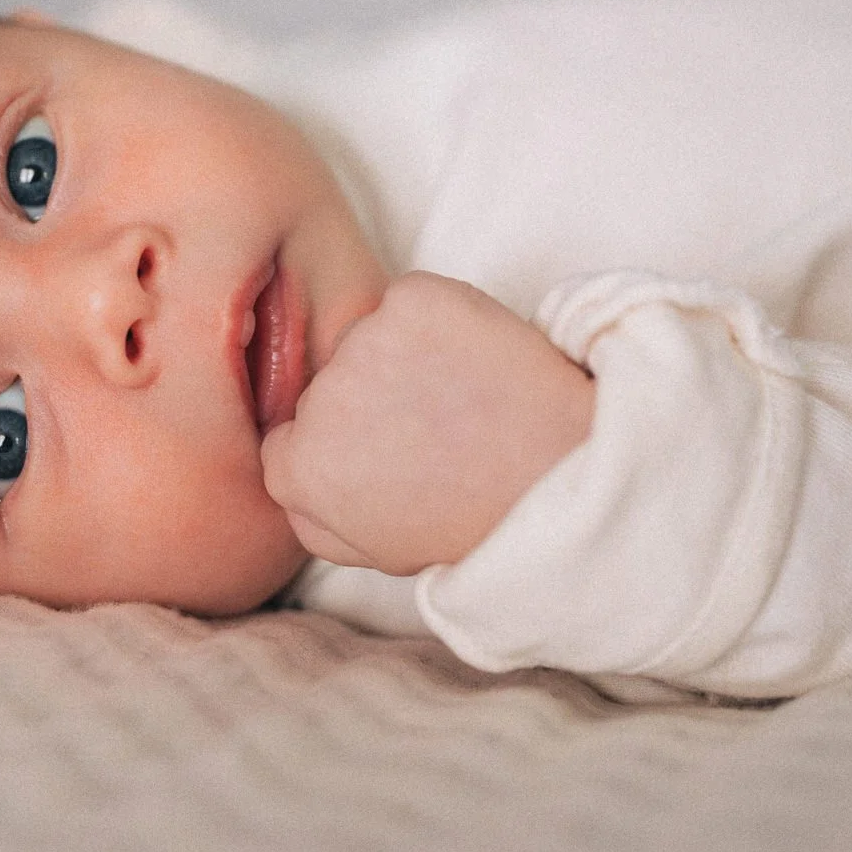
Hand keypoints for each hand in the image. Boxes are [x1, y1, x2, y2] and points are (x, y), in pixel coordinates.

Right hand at [259, 271, 594, 575]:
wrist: (560, 474)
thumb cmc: (477, 520)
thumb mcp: (378, 553)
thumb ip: (313, 517)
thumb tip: (291, 469)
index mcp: (297, 472)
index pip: (293, 433)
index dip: (345, 440)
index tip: (388, 450)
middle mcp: (318, 400)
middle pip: (330, 382)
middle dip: (372, 398)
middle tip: (437, 432)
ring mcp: (366, 342)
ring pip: (372, 337)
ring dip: (408, 356)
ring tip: (464, 401)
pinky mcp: (413, 298)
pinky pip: (413, 298)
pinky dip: (442, 318)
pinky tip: (475, 361)